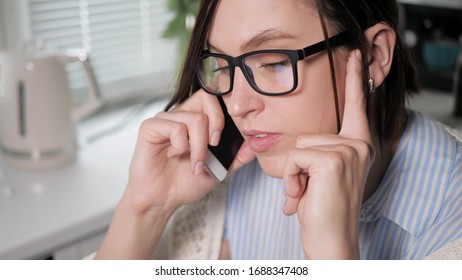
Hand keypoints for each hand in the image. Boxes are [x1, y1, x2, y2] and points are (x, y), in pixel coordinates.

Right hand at [125, 89, 254, 215]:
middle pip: (207, 96)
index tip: (227, 135)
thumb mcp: (220, 169)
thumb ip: (238, 156)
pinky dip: (181, 147)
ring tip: (194, 163)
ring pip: (195, 118)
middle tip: (214, 145)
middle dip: (217, 123)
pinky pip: (175, 127)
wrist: (163, 200)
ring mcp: (165, 118)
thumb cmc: (186, 182)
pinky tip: (173, 156)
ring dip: (200, 147)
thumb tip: (255, 143)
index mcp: (197, 118)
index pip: (215, 95)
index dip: (227, 108)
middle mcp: (181, 114)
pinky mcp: (150, 127)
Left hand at [282, 50, 374, 258]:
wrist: (331, 241)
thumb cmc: (323, 209)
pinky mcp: (332, 160)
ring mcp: (348, 151)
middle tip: (309, 190)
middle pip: (307, 135)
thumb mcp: (321, 175)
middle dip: (298, 166)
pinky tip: (303, 196)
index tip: (356, 54)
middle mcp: (358, 144)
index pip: (355, 106)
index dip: (354, 80)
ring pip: (298, 146)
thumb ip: (317, 153)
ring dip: (293, 174)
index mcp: (357, 145)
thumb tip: (297, 148)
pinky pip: (295, 158)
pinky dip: (291, 180)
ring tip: (307, 193)